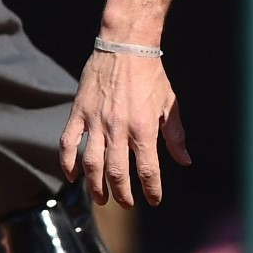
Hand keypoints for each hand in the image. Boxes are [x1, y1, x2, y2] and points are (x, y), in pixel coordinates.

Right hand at [60, 51, 189, 207]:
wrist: (126, 48)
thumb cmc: (152, 76)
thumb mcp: (171, 105)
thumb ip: (176, 136)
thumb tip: (185, 161)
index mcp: (145, 128)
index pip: (149, 169)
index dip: (152, 189)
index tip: (154, 200)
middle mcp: (119, 129)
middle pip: (117, 173)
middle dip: (122, 194)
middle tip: (126, 204)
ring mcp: (96, 122)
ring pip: (91, 164)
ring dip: (95, 186)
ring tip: (101, 198)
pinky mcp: (78, 113)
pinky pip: (67, 144)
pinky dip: (67, 164)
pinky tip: (71, 177)